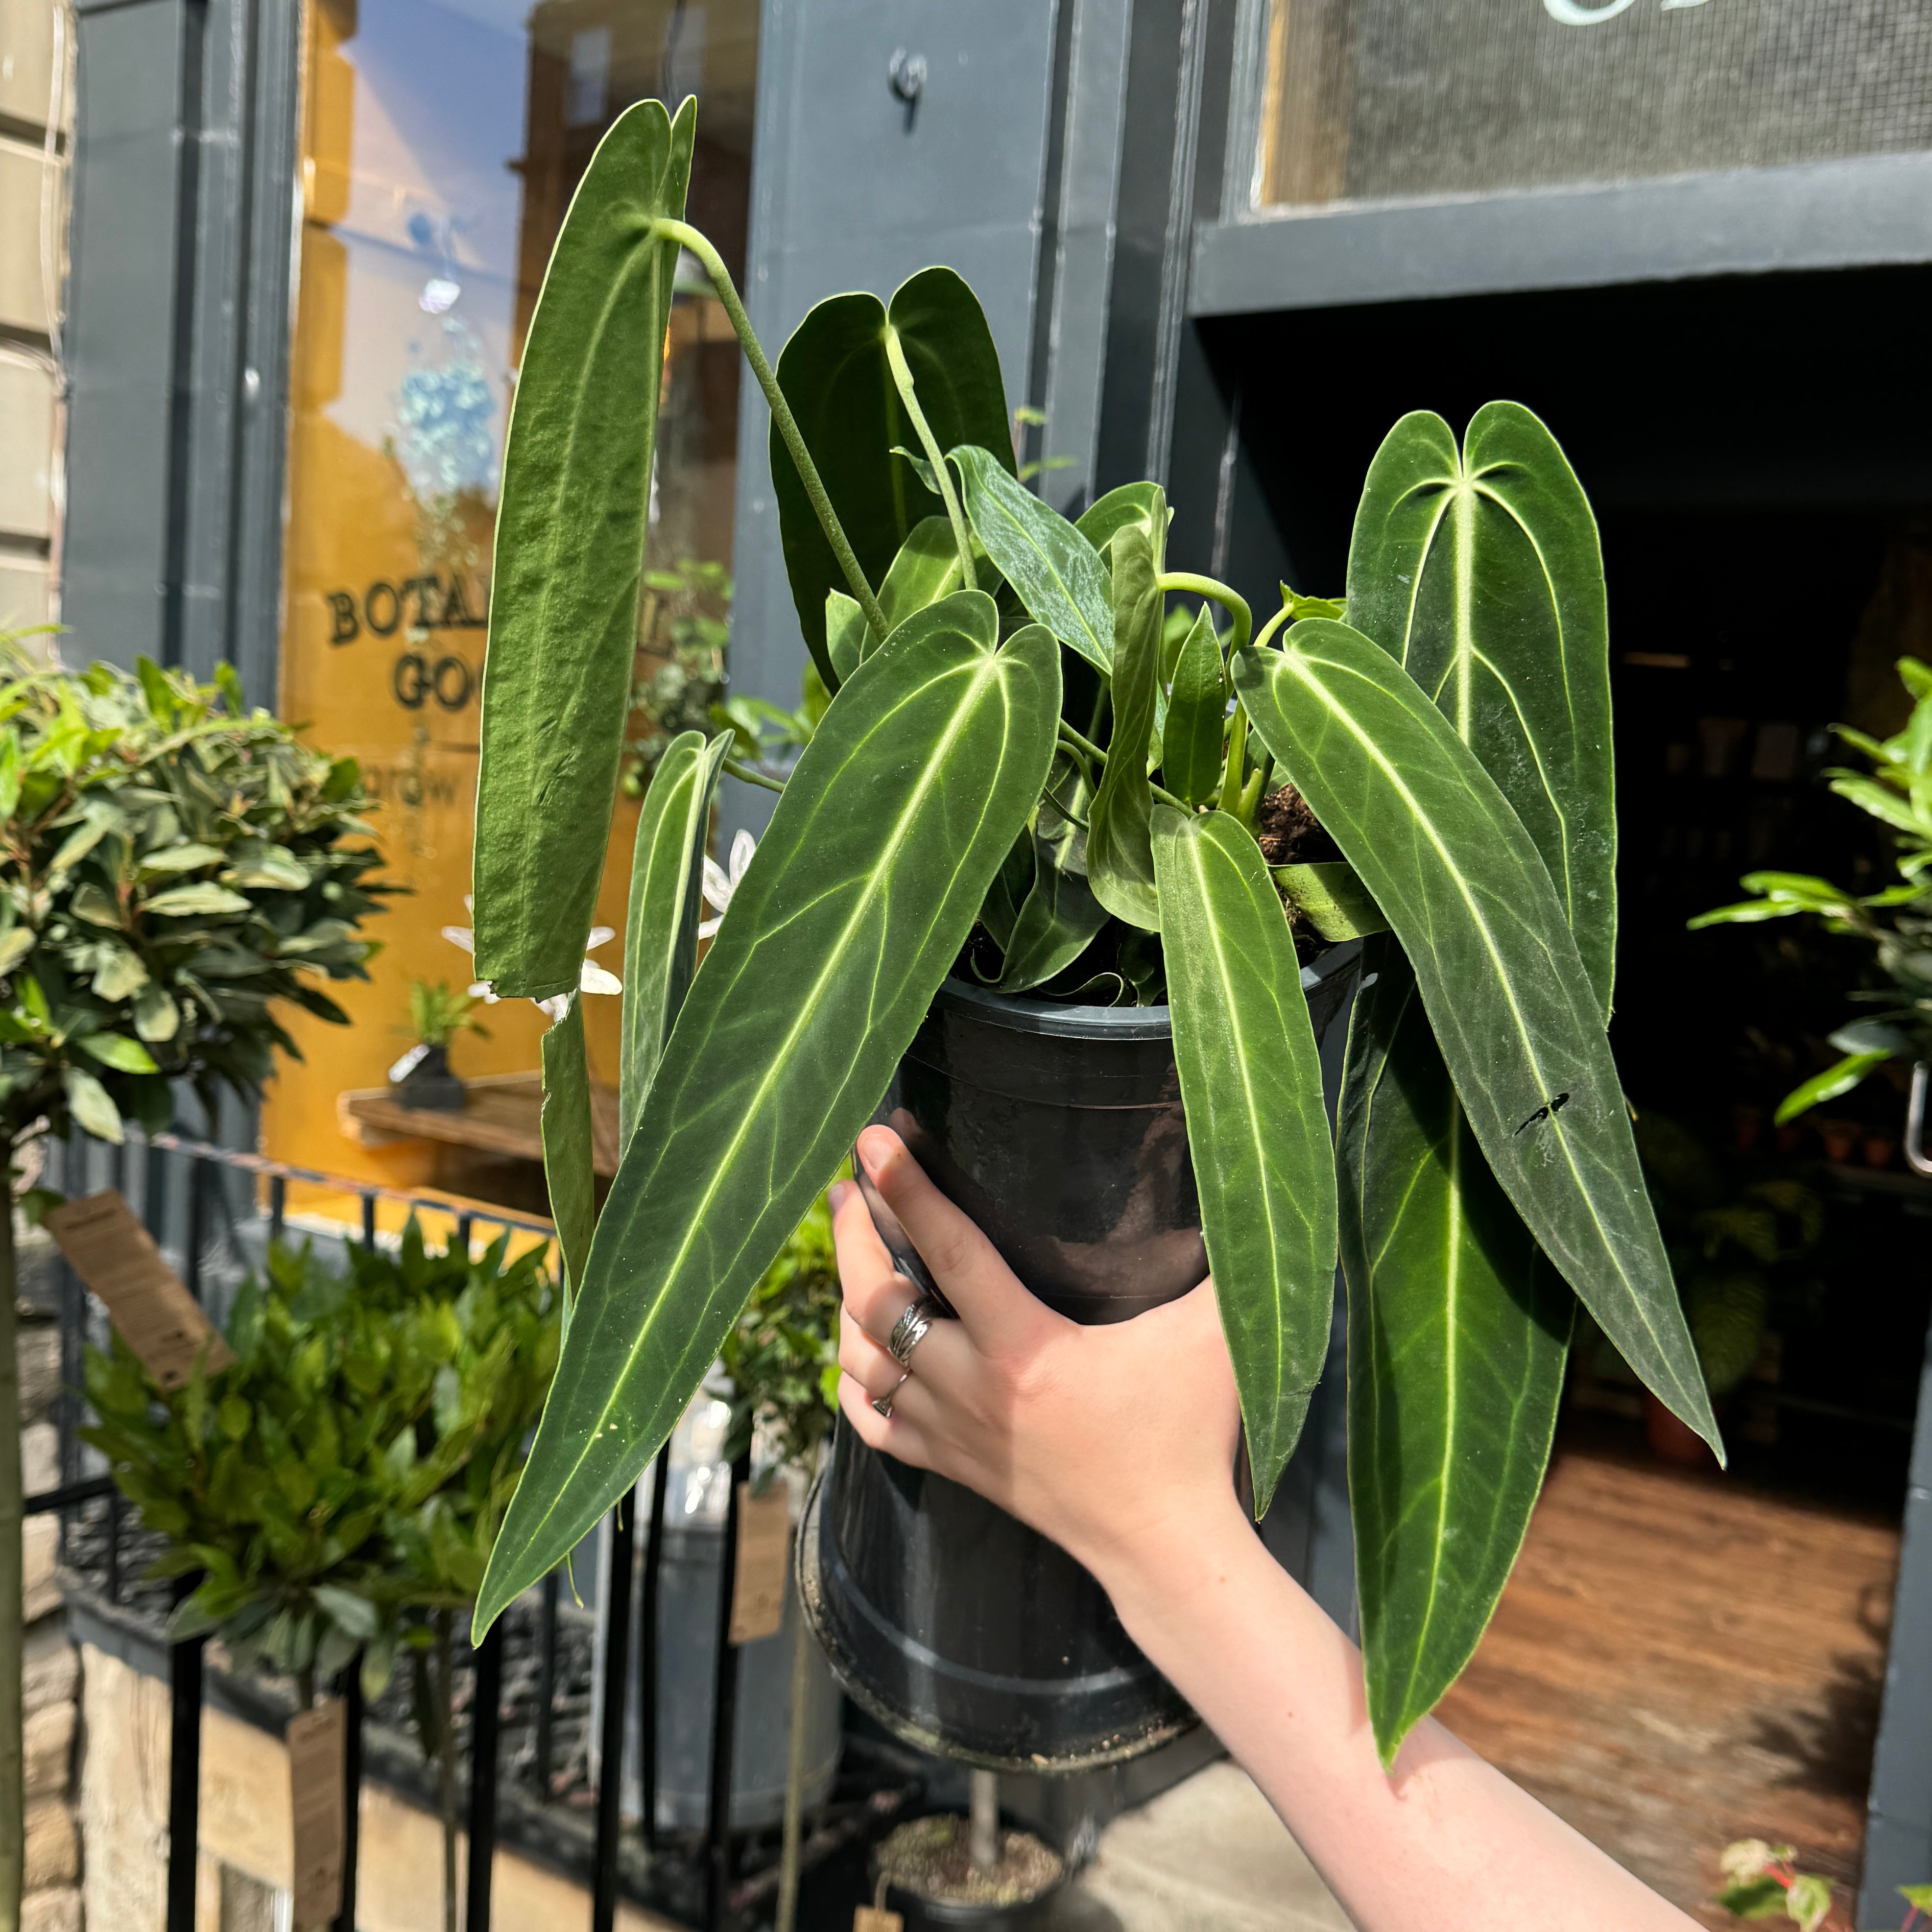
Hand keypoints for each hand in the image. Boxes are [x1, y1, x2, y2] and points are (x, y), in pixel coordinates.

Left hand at [831, 1122, 1246, 1587]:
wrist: (1162, 1545)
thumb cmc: (1188, 1436)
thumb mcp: (1212, 1339)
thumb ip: (1222, 1265)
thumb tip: (1236, 1193)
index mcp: (1025, 1347)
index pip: (950, 1250)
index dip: (907, 1188)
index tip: (872, 1137)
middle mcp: (972, 1388)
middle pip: (878, 1301)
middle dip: (853, 1235)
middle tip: (849, 1185)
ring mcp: (953, 1432)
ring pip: (861, 1358)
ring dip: (844, 1298)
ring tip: (852, 1245)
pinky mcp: (951, 1465)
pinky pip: (870, 1421)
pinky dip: (852, 1377)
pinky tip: (855, 1344)